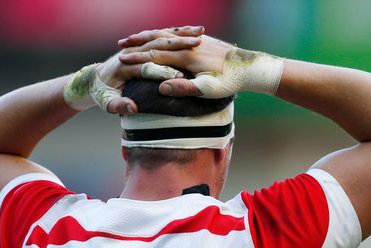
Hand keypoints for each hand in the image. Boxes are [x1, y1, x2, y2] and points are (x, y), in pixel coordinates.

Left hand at [63, 26, 204, 113]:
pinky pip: (162, 36)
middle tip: (198, 45)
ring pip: (162, 36)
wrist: (92, 81)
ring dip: (181, 35)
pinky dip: (177, 33)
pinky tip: (192, 32)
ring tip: (199, 34)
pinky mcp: (141, 47)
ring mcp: (137, 47)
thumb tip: (132, 107)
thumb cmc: (101, 94)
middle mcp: (132, 52)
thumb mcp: (106, 103)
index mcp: (124, 67)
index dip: (165, 70)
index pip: (148, 66)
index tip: (183, 75)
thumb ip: (119, 105)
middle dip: (179, 44)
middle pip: (159, 45)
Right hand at [118, 28, 283, 98]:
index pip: (155, 56)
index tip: (121, 61)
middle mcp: (189, 45)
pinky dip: (165, 34)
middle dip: (138, 43)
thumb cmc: (229, 82)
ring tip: (135, 39)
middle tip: (120, 46)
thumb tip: (163, 88)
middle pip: (157, 41)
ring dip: (149, 37)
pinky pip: (178, 33)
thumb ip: (184, 88)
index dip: (137, 58)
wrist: (251, 68)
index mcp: (186, 57)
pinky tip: (160, 37)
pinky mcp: (202, 40)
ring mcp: (196, 40)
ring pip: (166, 34)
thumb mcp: (207, 90)